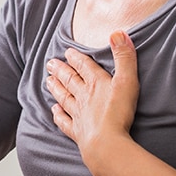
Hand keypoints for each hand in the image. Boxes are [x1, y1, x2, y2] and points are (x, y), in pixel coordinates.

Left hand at [45, 30, 138, 171]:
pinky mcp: (77, 132)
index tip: (67, 52)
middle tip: (50, 63)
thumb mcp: (127, 81)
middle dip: (61, 70)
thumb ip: (124, 57)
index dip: (76, 58)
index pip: (83, 66)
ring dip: (56, 88)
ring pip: (64, 98)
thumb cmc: (119, 113)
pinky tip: (54, 110)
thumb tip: (118, 32)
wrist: (106, 144)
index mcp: (95, 83)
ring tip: (48, 81)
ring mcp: (78, 115)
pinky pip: (65, 122)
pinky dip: (58, 115)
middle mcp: (83, 97)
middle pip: (70, 80)